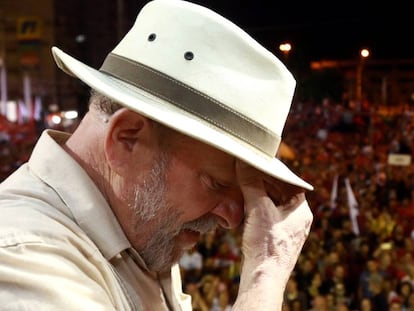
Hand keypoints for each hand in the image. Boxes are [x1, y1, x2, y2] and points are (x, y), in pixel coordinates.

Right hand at [236, 160, 312, 278]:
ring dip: (261, 196)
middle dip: (265, 183)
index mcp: (302, 210)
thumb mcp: (258, 207)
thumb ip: (251, 182)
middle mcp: (299, 220)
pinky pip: (270, 217)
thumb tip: (244, 162)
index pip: (290, 182)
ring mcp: (289, 230)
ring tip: (245, 187)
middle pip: (282, 193)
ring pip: (275, 205)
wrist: (264, 276)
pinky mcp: (278, 239)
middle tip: (249, 173)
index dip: (274, 172)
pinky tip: (247, 207)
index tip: (260, 164)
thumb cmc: (266, 244)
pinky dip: (259, 209)